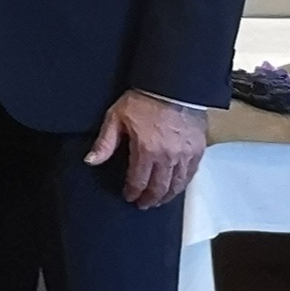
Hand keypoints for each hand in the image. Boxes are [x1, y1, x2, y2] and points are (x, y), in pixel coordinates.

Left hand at [87, 90, 209, 209]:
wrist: (172, 86)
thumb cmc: (144, 99)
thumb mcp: (116, 118)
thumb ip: (105, 143)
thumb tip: (91, 161)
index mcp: (146, 151)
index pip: (138, 181)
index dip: (133, 192)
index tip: (129, 197)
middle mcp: (168, 157)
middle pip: (159, 187)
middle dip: (150, 199)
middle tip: (144, 204)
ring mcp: (185, 154)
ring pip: (178, 184)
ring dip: (167, 195)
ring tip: (160, 200)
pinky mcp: (198, 149)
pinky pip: (192, 173)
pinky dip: (183, 183)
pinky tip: (177, 186)